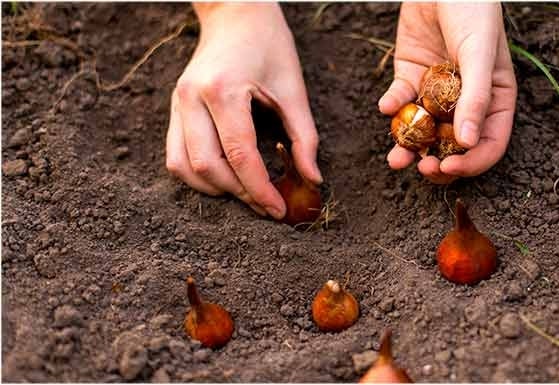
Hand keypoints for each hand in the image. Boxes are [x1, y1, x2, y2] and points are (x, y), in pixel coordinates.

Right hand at [166, 3, 321, 218]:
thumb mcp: (294, 89)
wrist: (236, 13)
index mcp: (223, 90)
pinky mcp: (174, 108)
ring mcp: (177, 103)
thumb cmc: (270, 46)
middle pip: (207, 166)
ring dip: (215, 189)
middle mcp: (191, 98)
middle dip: (239, 194)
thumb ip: (305, 138)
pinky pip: (175, 156)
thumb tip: (313, 180)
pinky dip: (198, 176)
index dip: (260, 189)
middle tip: (267, 205)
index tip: (279, 210)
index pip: (240, 155)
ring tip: (247, 194)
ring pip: (183, 167)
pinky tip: (226, 179)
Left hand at [379, 2, 516, 183]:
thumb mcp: (480, 54)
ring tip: (396, 159)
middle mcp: (466, 102)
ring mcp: (437, 92)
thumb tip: (468, 143)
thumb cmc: (473, 12)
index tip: (449, 168)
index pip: (489, 144)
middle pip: (454, 146)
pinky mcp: (411, 78)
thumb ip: (476, 97)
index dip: (471, 163)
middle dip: (438, 162)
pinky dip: (392, 107)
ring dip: (409, 148)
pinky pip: (401, 101)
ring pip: (424, 131)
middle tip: (421, 168)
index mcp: (495, 100)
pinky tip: (386, 106)